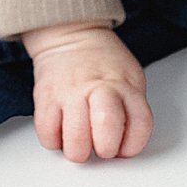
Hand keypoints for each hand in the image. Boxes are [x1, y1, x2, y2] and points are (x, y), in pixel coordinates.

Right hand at [21, 20, 152, 161]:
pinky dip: (54, 142)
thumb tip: (127, 144)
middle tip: (101, 145)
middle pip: (107, 128)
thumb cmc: (103, 62)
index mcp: (125, 86)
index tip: (124, 145)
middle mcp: (98, 88)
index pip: (140, 124)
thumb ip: (133, 109)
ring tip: (80, 143)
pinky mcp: (46, 97)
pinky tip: (62, 132)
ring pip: (75, 140)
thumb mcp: (130, 78)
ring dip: (78, 151)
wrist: (71, 35)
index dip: (133, 145)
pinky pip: (47, 134)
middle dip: (105, 149)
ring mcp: (70, 93)